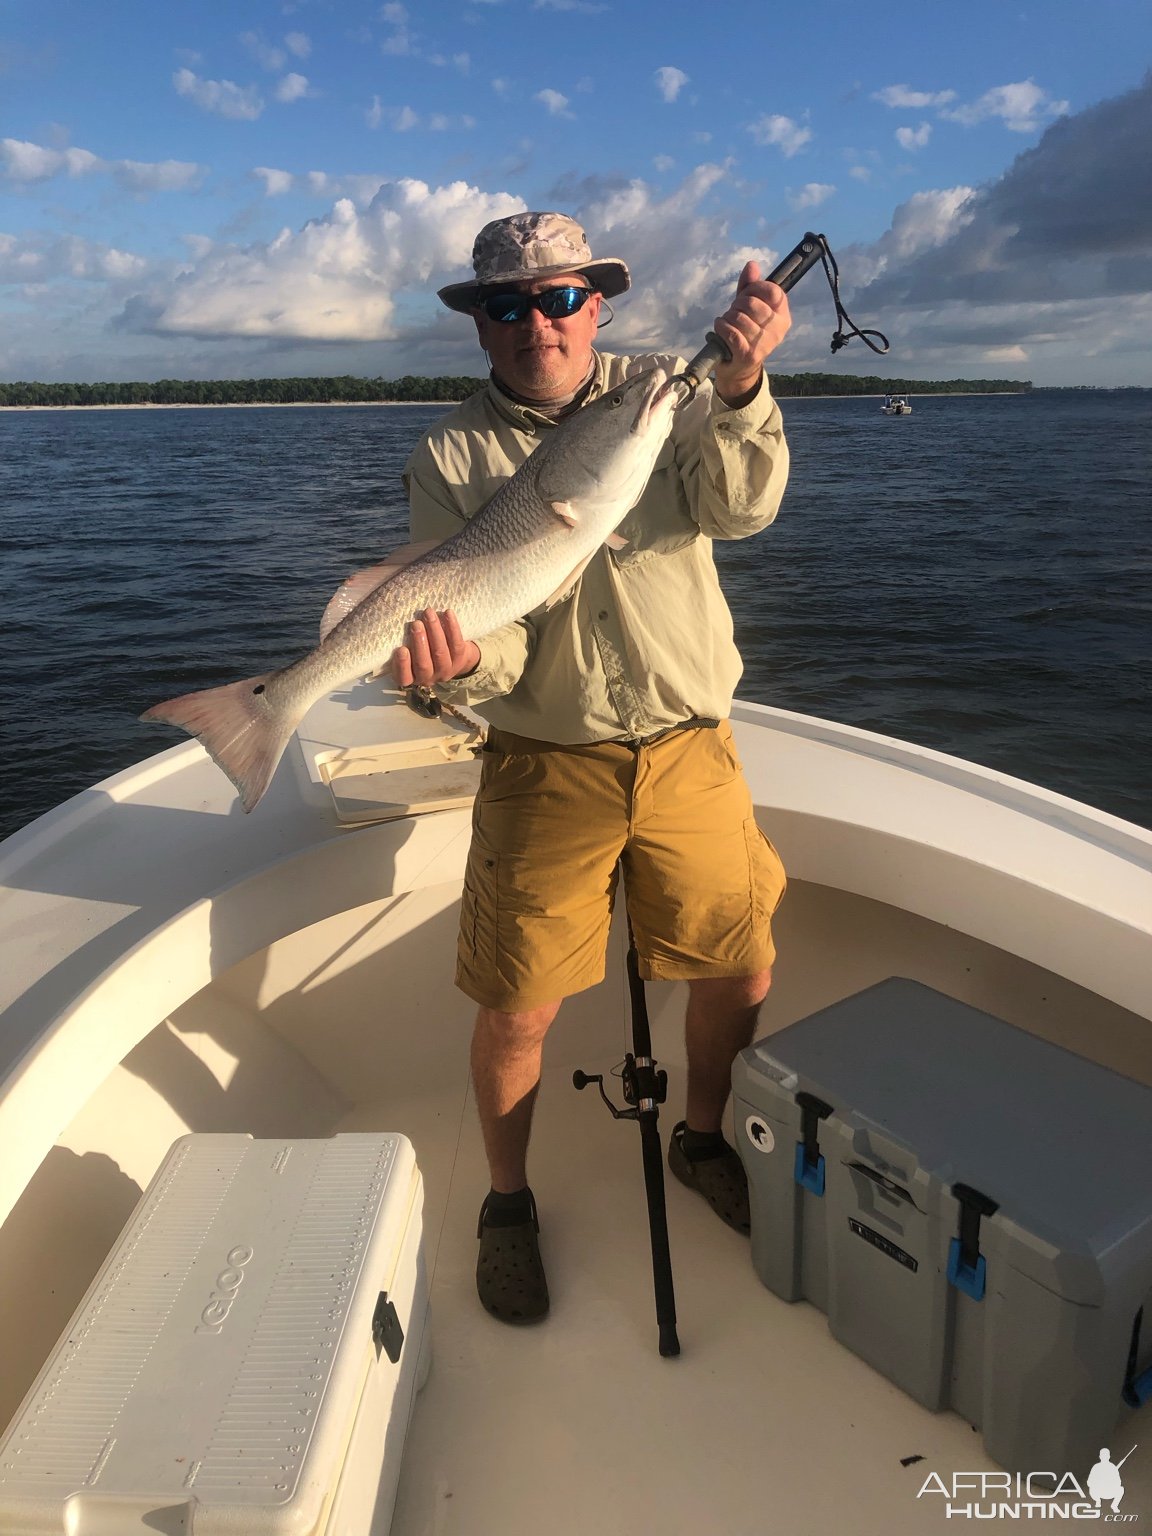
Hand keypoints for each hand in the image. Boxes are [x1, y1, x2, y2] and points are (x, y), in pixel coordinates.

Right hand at [390, 608, 480, 687]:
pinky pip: (456, 643)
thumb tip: (395, 624)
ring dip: (434, 631)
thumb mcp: (410, 651)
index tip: (401, 649)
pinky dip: (452, 627)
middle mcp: (428, 677)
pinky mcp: (460, 660)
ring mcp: (445, 670)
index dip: (402, 665)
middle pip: (423, 664)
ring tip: (429, 614)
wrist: (453, 656)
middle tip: (416, 624)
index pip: (404, 677)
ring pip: (440, 652)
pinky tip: (447, 613)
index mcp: (412, 677)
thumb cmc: (423, 650)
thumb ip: (404, 643)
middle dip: (419, 642)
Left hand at [711, 261, 791, 407]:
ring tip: (727, 323)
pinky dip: (721, 327)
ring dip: (727, 317)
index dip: (755, 288)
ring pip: (739, 318)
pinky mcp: (749, 355)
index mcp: (782, 315)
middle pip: (752, 303)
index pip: (773, 291)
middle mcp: (778, 330)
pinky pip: (731, 332)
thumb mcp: (748, 307)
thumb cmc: (745, 332)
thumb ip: (749, 286)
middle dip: (737, 304)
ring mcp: (764, 344)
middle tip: (734, 311)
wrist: (739, 367)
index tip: (747, 294)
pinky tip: (720, 327)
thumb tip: (752, 265)